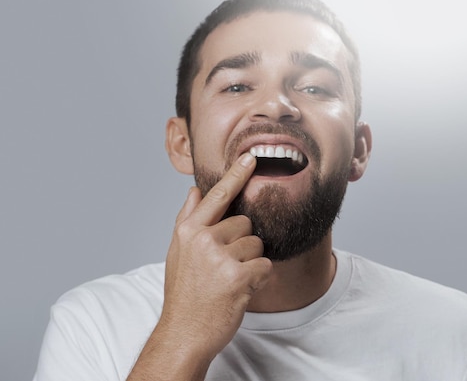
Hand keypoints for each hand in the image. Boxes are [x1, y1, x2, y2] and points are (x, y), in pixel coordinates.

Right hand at [150, 153, 271, 367]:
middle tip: (224, 268)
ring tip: (229, 281)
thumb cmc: (184, 293)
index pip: (216, 196)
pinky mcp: (237, 276)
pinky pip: (264, 266)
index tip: (250, 158)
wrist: (184, 333)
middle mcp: (202, 239)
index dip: (236, 175)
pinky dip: (258, 280)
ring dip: (250, 263)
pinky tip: (239, 291)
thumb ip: (188, 220)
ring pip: (257, 245)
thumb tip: (195, 190)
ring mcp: (219, 257)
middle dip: (242, 244)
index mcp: (188, 231)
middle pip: (245, 223)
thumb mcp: (178, 253)